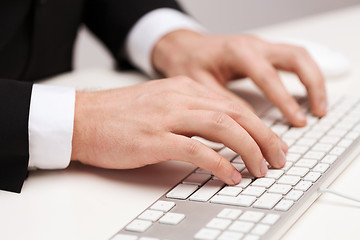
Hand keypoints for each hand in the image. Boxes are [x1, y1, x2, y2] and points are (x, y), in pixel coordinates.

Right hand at [71, 77, 286, 184]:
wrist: (84, 118)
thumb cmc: (121, 115)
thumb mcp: (161, 104)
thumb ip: (190, 113)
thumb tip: (219, 134)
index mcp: (183, 89)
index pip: (232, 105)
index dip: (258, 125)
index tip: (272, 142)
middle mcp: (180, 98)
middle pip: (235, 114)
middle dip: (264, 137)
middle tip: (279, 157)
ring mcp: (167, 117)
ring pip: (222, 127)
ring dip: (249, 149)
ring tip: (262, 168)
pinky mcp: (154, 139)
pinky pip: (196, 150)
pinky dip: (219, 163)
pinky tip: (231, 175)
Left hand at [152, 30, 326, 126]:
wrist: (183, 47)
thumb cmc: (188, 62)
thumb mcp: (198, 85)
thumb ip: (223, 103)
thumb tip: (248, 125)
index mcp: (236, 52)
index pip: (267, 76)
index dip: (284, 100)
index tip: (297, 121)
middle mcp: (253, 45)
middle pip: (295, 57)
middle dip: (312, 85)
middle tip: (318, 112)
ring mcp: (260, 46)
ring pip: (299, 55)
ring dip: (314, 79)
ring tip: (319, 106)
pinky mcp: (262, 51)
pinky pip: (292, 59)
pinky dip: (304, 75)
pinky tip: (306, 93)